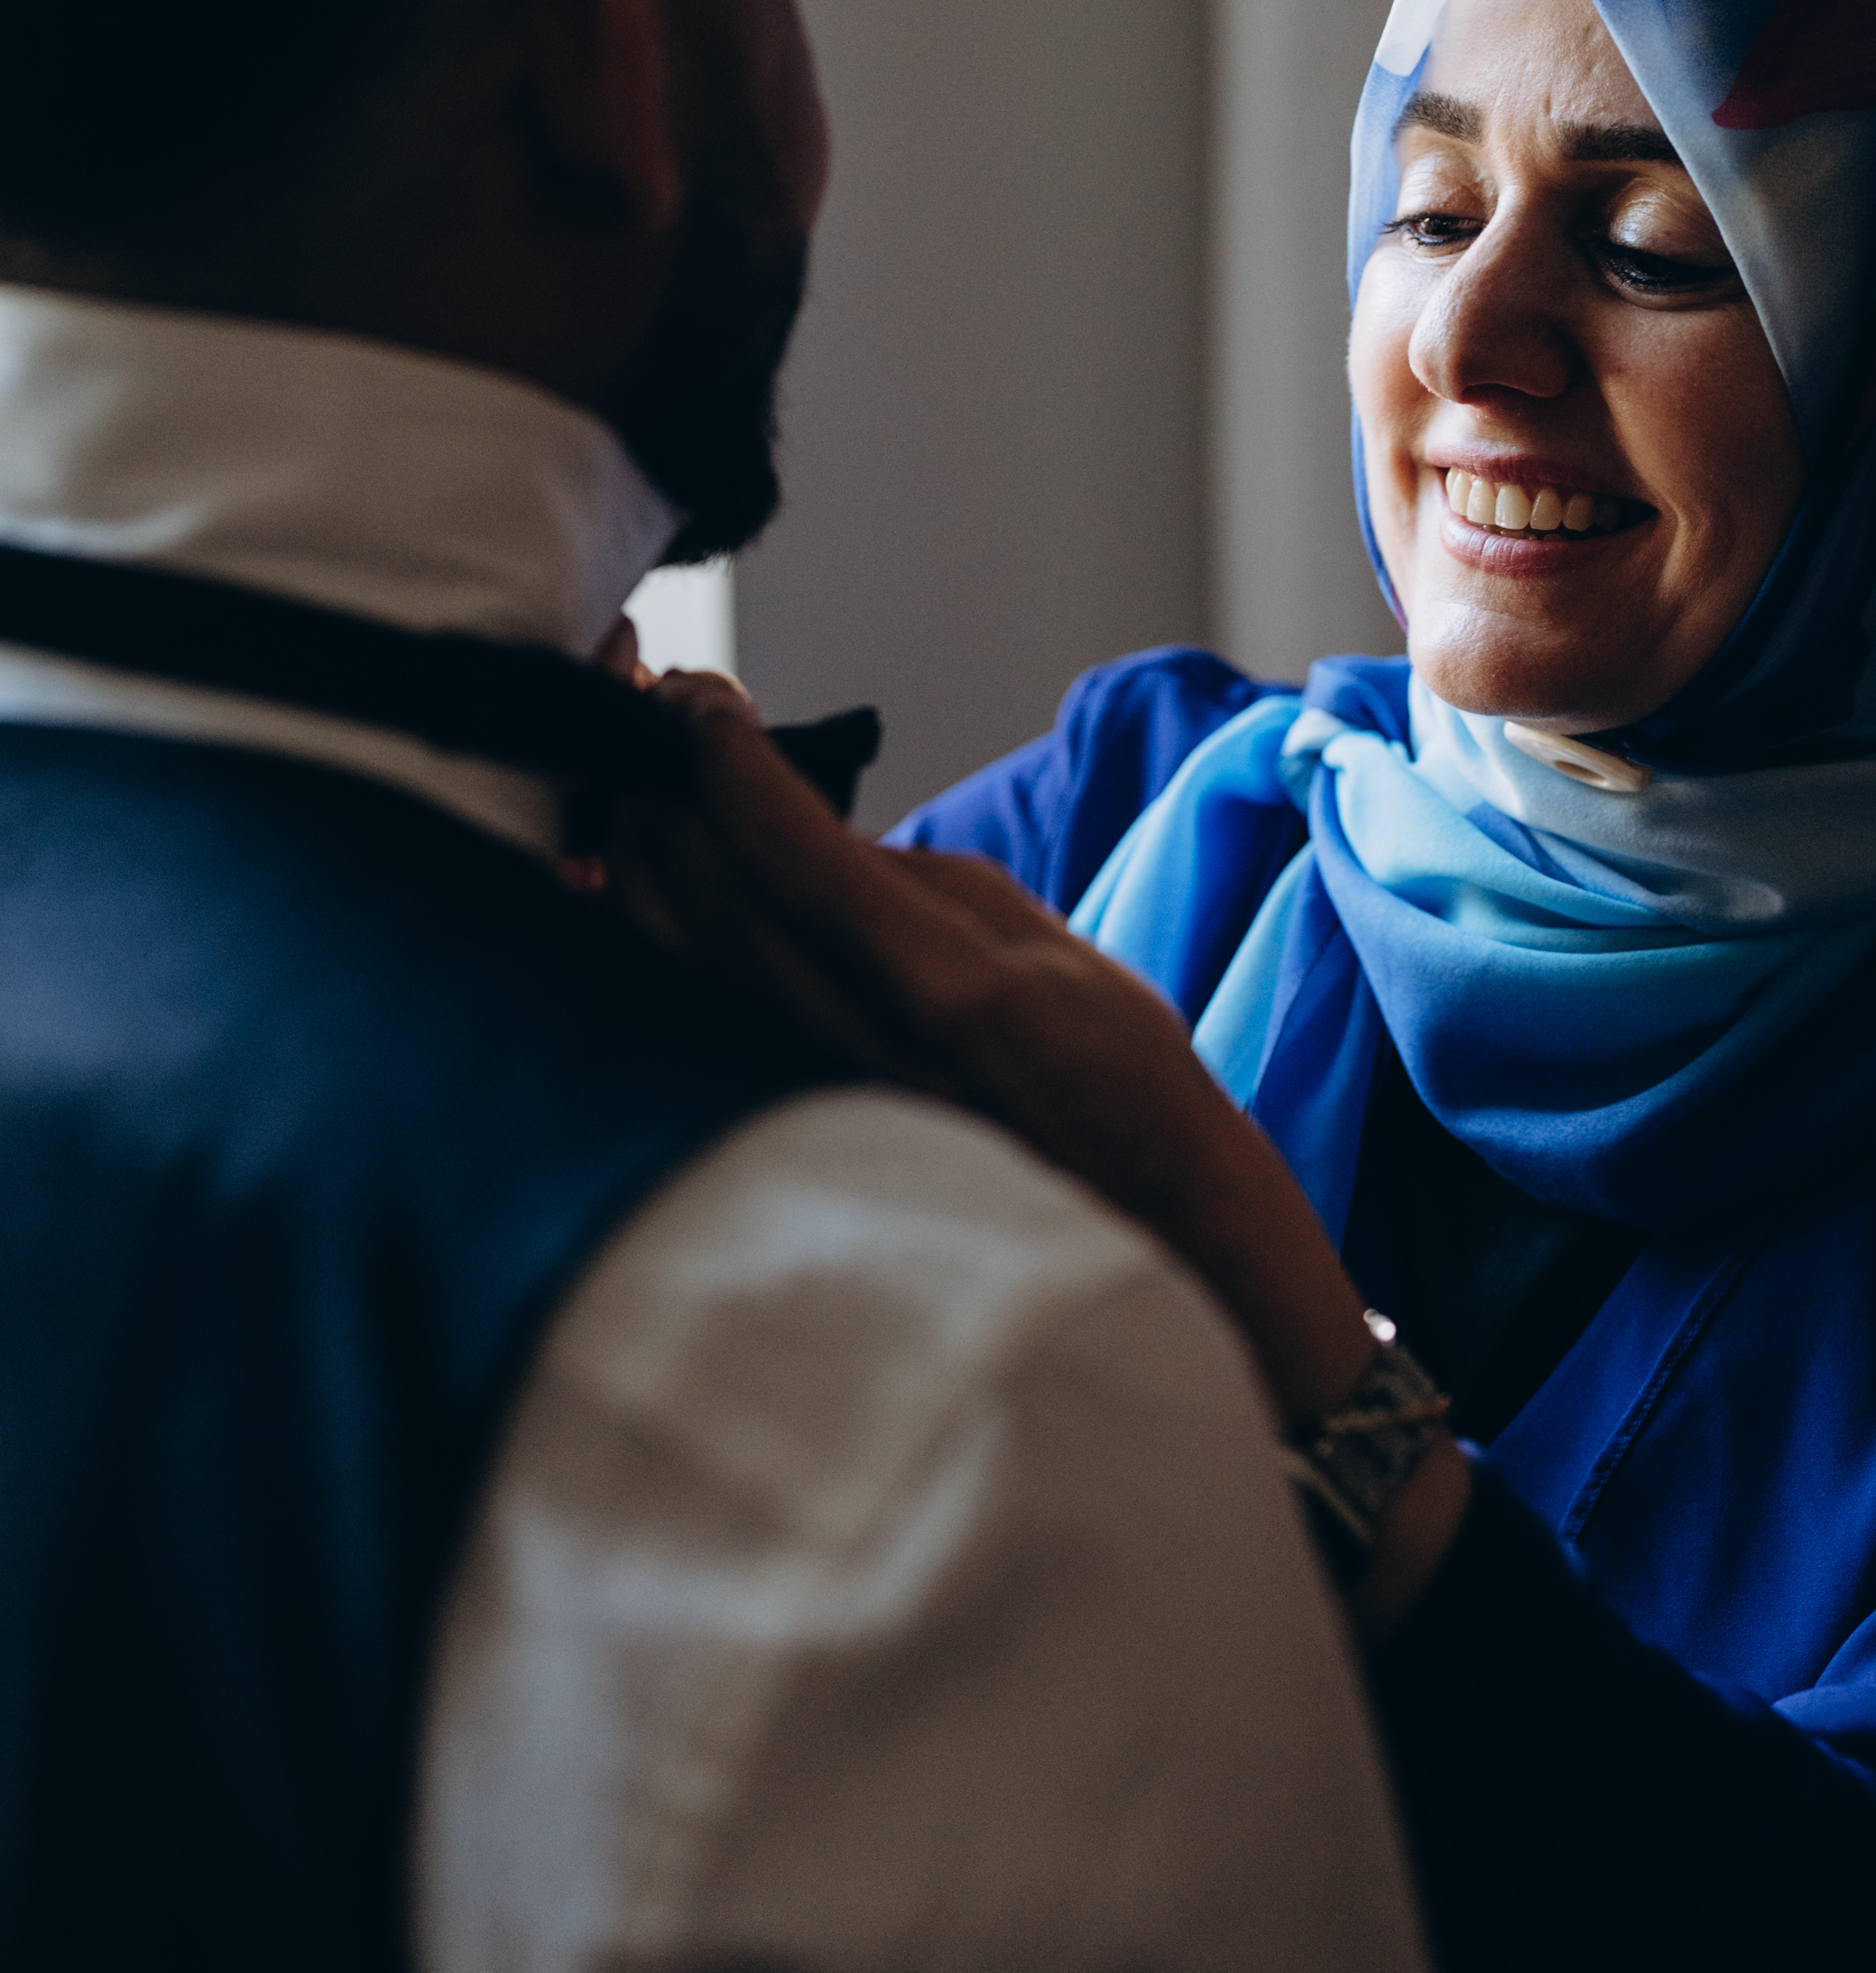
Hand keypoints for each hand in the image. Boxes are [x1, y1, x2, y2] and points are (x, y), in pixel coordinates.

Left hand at [610, 700, 1468, 1622]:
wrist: (1160, 1275)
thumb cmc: (1131, 1112)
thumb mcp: (1064, 967)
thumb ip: (930, 895)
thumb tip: (807, 844)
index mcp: (946, 992)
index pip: (787, 848)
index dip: (722, 757)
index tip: (693, 697)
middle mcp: (855, 1055)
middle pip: (695, 893)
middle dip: (653, 788)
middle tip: (640, 711)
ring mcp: (799, 1109)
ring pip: (660, 960)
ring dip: (627, 860)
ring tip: (624, 789)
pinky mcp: (769, 1147)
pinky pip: (674, 1027)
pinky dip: (633, 953)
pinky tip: (620, 902)